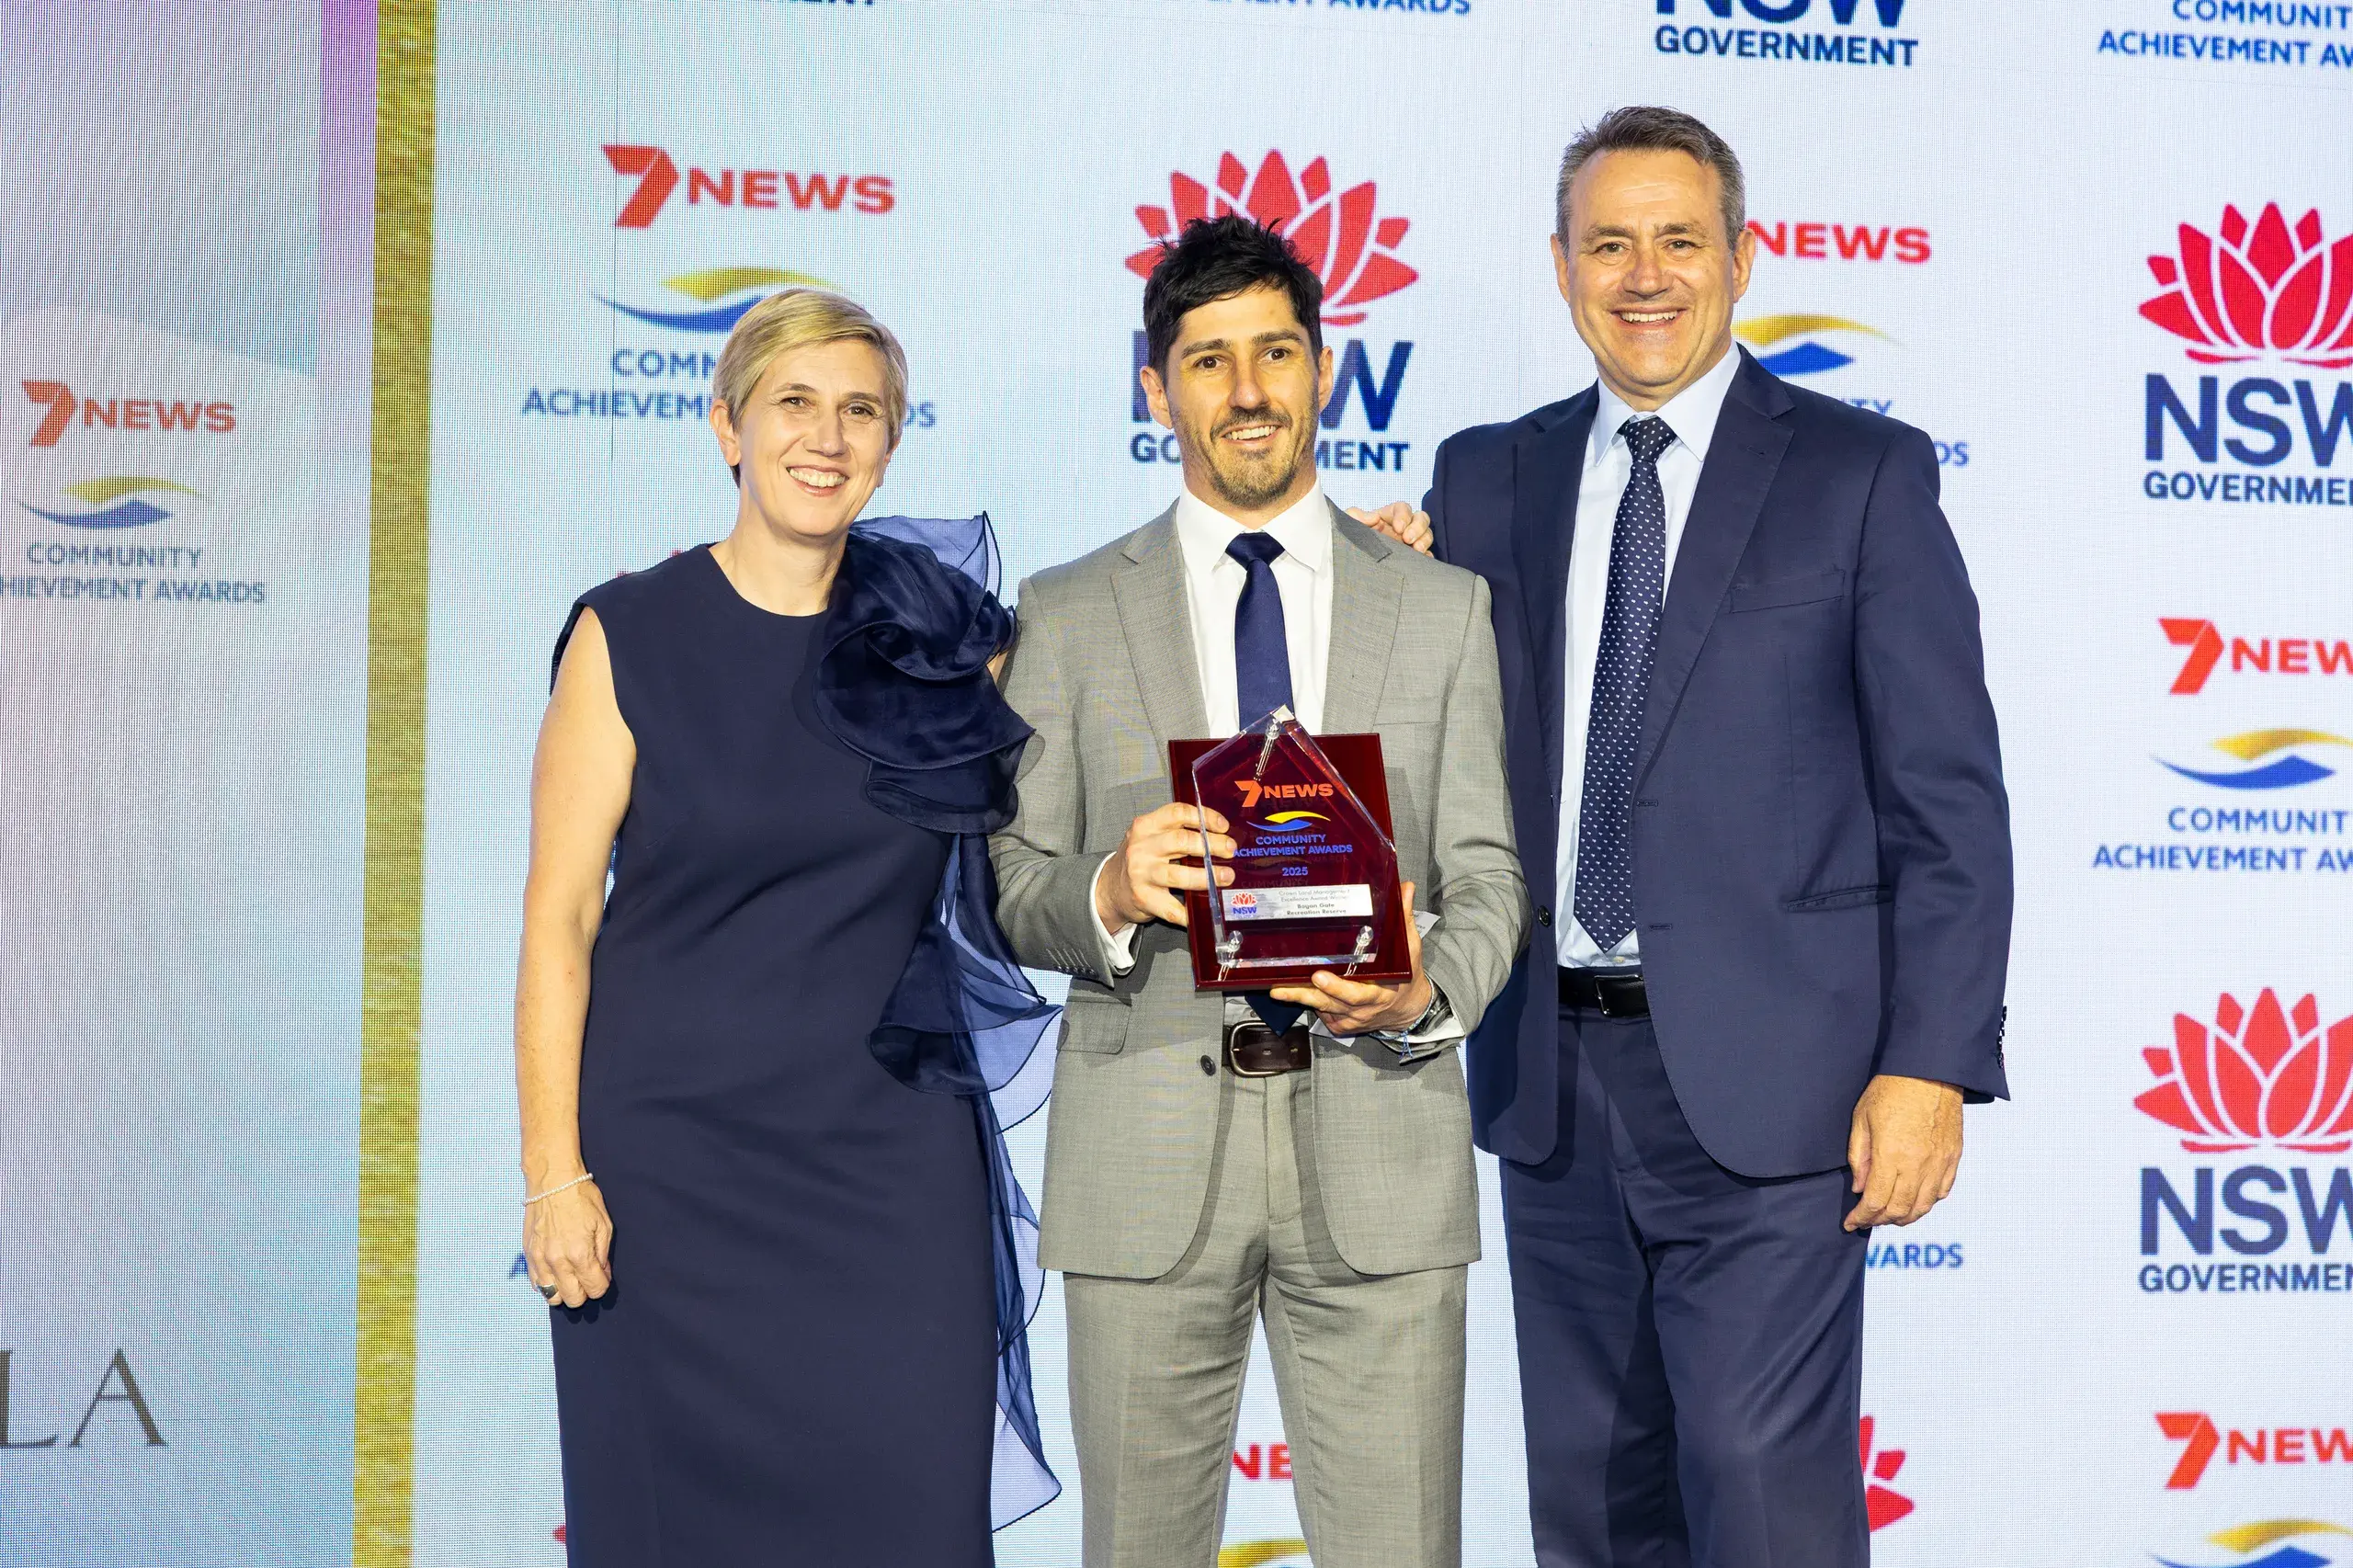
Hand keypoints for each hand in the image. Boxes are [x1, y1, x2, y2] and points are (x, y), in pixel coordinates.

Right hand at [524, 1177, 613, 1307]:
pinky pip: (536, 1283)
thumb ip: (603, 1254)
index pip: (594, 1288)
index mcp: (580, 1253)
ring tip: (570, 1278)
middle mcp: (558, 1261)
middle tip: (587, 1278)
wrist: (552, 1181)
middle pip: (572, 1299)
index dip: (601, 1286)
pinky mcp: (528, 1255)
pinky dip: (547, 1284)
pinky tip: (555, 1273)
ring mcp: (540, 1260)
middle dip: (584, 1293)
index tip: (602, 1278)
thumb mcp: (604, 1224)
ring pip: (551, 1296)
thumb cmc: (581, 1198)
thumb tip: (602, 1274)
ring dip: (564, 1292)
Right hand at [1095, 803, 1234, 931]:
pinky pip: (1171, 908)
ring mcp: (1140, 874)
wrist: (1111, 888)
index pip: (1178, 813)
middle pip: (1181, 841)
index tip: (1223, 827)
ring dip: (1206, 877)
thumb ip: (1177, 831)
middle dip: (1211, 846)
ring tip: (1226, 877)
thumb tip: (1220, 835)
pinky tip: (1203, 911)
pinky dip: (1189, 913)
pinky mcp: (1143, 898)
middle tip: (1230, 850)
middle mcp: (1141, 848)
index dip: (1204, 818)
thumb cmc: (1140, 859)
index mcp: (1145, 826)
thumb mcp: (1151, 837)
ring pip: (1178, 875)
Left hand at [1270, 882, 1431, 1034]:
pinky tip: (1292, 993)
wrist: (1408, 1008)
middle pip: (1331, 1002)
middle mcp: (1363, 1008)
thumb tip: (1406, 889)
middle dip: (1307, 993)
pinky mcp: (1342, 1023)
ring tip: (1278, 989)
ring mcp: (1351, 1017)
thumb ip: (1404, 920)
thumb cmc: (1407, 978)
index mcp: (1380, 992)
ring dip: (1299, 998)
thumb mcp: (1410, 948)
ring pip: (1321, 1008)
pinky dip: (1308, 1005)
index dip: (1337, 987)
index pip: (1357, 993)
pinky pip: (1322, 1015)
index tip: (1319, 975)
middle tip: (1285, 984)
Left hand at [1346, 502, 1434, 554]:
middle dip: (1418, 526)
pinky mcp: (1411, 560)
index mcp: (1387, 517)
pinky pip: (1426, 556)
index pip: (1403, 508)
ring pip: (1426, 535)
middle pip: (1421, 518)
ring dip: (1425, 540)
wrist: (1348, 564)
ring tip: (1416, 550)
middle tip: (1408, 539)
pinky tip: (1421, 562)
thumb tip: (1375, 517)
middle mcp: (1401, 528)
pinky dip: (1427, 557)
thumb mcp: (1346, 524)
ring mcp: (1408, 544)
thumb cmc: (1347, 539)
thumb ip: (1356, 516)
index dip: (1404, 515)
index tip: (1398, 527)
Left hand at [1844, 1075, 1963, 1230]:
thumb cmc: (1892, 1089)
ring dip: (1904, 1217)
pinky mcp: (1953, 1158)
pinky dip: (1927, 1203)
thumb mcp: (1861, 1119)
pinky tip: (1915, 1200)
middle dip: (1880, 1221)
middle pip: (1899, 1210)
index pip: (1875, 1202)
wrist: (1930, 1070)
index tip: (1851, 1222)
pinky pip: (1942, 1192)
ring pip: (1923, 1207)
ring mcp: (1939, 1163)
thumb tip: (1860, 1188)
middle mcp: (1917, 1165)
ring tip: (1889, 1215)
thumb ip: (1858, 1156)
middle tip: (1867, 1219)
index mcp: (1890, 1156)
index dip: (1861, 1218)